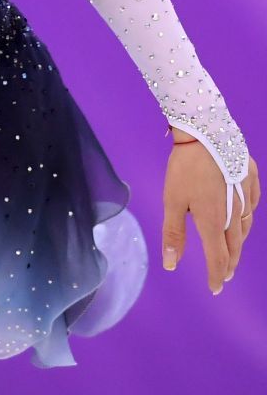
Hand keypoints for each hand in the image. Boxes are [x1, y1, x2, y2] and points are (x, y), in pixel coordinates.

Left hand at [162, 128, 258, 293]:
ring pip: (245, 228)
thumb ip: (173, 234)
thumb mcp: (172, 201)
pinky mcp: (251, 180)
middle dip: (229, 263)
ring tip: (232, 251)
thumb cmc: (185, 168)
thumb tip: (171, 265)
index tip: (214, 289)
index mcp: (214, 221)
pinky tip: (243, 219)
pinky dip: (246, 219)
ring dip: (238, 243)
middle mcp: (235, 213)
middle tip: (224, 275)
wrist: (207, 133)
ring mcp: (246, 196)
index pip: (218, 258)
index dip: (216, 275)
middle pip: (235, 246)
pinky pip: (251, 207)